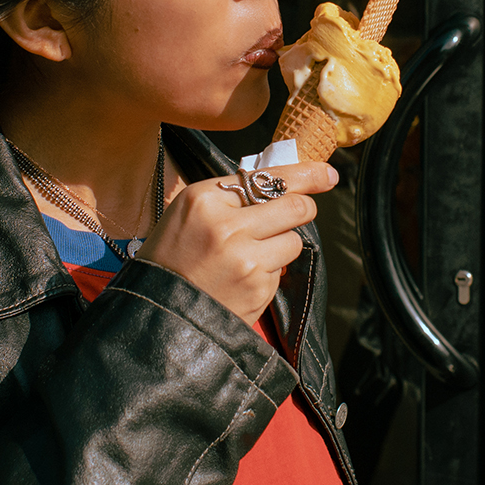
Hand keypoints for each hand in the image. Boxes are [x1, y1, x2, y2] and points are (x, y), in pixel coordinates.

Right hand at [136, 162, 337, 324]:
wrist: (157, 310)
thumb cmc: (172, 257)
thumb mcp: (189, 213)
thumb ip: (230, 195)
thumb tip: (281, 180)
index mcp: (205, 198)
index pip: (269, 177)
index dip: (305, 174)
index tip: (327, 173)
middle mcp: (227, 225)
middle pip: (296, 206)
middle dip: (303, 209)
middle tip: (297, 213)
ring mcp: (244, 258)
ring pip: (295, 240)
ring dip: (282, 246)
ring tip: (250, 255)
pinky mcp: (256, 287)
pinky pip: (282, 271)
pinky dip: (269, 273)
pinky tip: (242, 279)